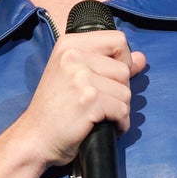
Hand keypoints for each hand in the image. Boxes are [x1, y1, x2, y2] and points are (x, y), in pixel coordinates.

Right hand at [23, 29, 147, 166]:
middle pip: (124, 69)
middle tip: (100, 104)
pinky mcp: (89, 100)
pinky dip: (120, 124)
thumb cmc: (55, 109)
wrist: (35, 138)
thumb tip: (141, 58)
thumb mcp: (76, 77)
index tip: (110, 78)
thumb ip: (109, 64)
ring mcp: (81, 77)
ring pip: (126, 92)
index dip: (123, 60)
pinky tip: (105, 127)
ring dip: (120, 109)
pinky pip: (122, 110)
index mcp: (70, 44)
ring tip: (100, 116)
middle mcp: (74, 56)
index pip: (118, 40)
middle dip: (120, 91)